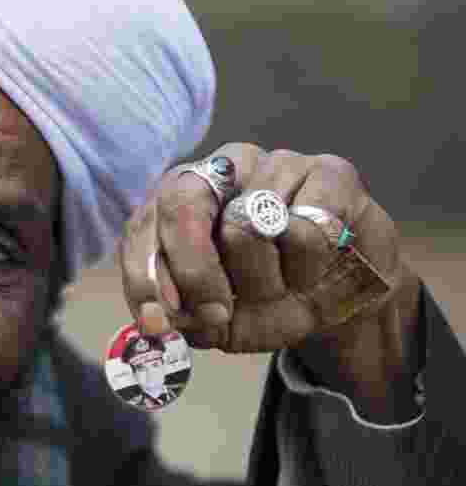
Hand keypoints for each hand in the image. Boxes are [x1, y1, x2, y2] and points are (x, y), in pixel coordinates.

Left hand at [118, 143, 420, 419]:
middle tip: (216, 314)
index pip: (143, 227)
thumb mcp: (215, 320)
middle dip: (194, 271)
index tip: (156, 322)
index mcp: (179, 201)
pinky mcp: (328, 172)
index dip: (145, 276)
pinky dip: (306, 269)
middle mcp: (221, 170)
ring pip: (248, 225)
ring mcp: (274, 164)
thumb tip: (158, 321)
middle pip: (183, 203)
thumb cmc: (266, 298)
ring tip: (279, 288)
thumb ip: (181, 317)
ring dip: (262, 281)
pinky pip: (305, 230)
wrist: (342, 293)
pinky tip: (311, 271)